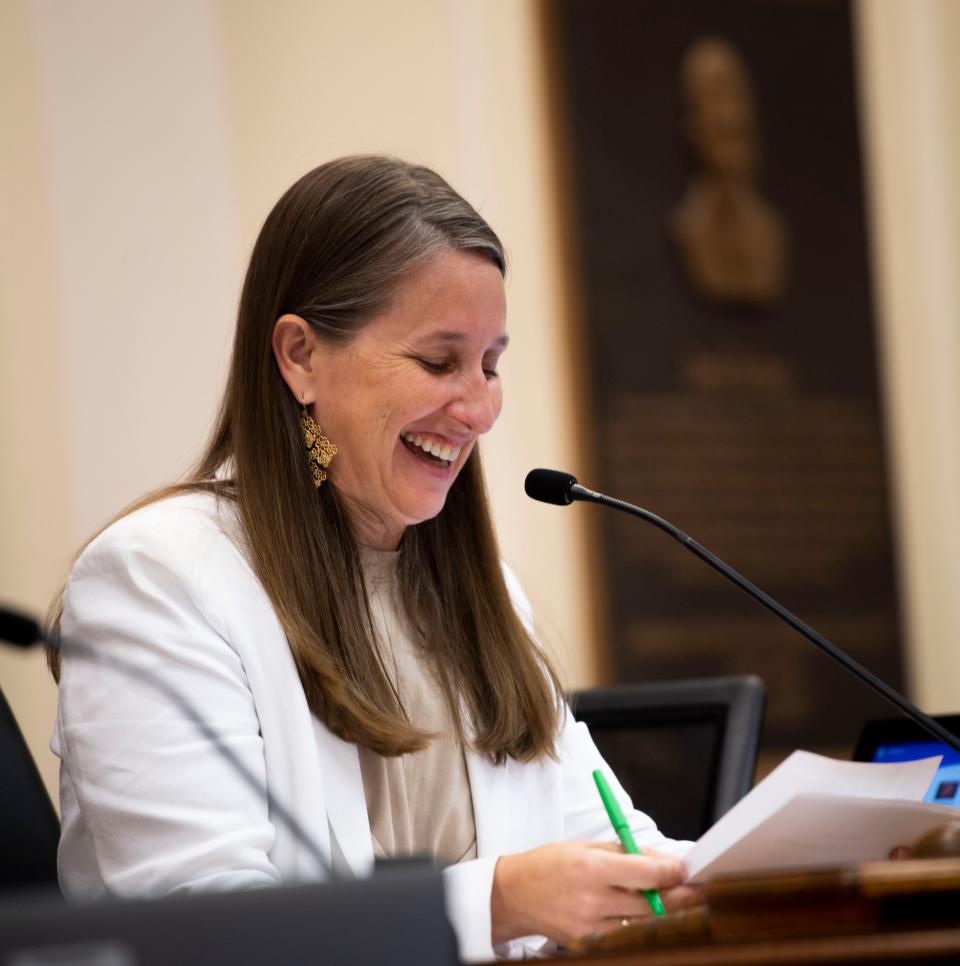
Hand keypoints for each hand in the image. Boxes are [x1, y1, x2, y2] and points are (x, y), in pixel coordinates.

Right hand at [490, 841, 701, 945]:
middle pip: (652, 904)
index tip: (688, 870)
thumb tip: (664, 860)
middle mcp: (593, 900)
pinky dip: (635, 924)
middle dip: (679, 896)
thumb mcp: (587, 847)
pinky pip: (623, 934)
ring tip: (671, 899)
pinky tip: (640, 912)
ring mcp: (590, 927)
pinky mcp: (587, 944)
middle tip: (699, 890)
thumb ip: (627, 854)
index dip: (673, 873)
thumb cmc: (551, 864)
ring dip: (660, 912)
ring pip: (641, 924)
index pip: (646, 874)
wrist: (515, 895)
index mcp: (593, 868)